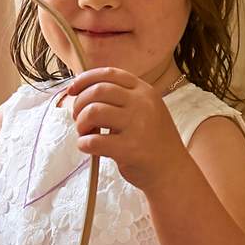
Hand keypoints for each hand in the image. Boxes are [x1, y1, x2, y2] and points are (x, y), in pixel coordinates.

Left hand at [63, 67, 189, 192]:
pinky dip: (83, 143)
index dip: (85, 79)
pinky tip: (87, 147)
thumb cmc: (151, 141)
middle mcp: (142, 103)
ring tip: (85, 133)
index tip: (72, 89)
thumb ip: (121, 99)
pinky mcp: (129, 149)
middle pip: (98, 90)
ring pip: (93, 112)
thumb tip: (83, 93)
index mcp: (144, 91)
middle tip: (78, 118)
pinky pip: (94, 141)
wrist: (171, 170)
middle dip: (80, 104)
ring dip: (80, 123)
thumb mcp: (144, 110)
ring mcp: (137, 125)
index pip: (109, 74)